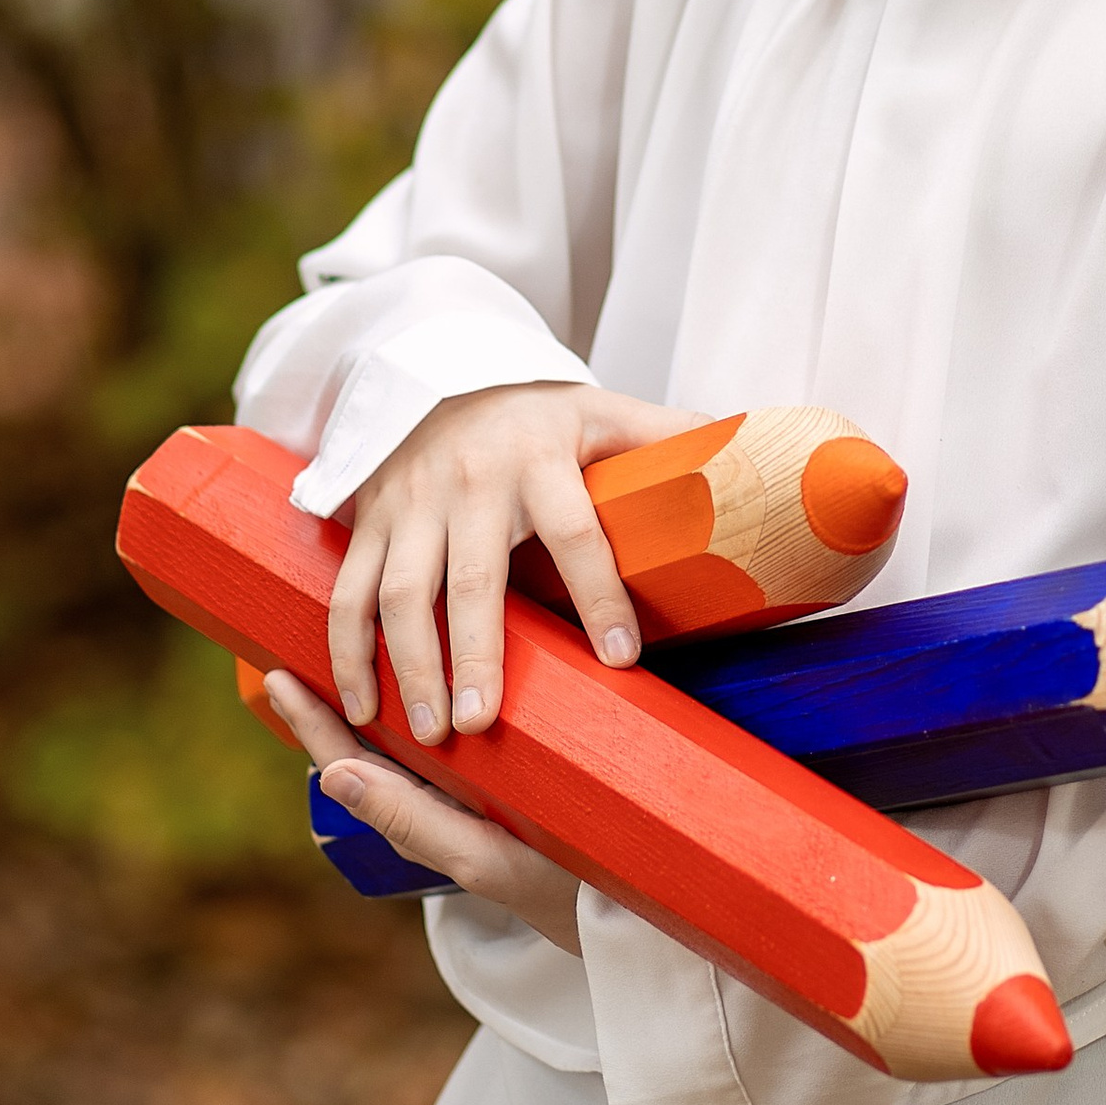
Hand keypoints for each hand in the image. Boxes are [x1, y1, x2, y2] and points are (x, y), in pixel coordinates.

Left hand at [267, 668, 583, 955]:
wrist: (627, 901)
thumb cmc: (549, 882)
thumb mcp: (474, 853)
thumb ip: (406, 818)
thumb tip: (331, 775)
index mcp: (418, 815)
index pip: (348, 761)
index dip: (311, 720)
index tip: (276, 675)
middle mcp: (435, 797)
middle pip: (369, 738)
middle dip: (338, 689)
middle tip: (302, 637)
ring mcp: (470, 784)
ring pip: (408, 730)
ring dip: (380, 685)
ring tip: (358, 637)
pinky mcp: (509, 770)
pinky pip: (454, 727)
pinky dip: (432, 693)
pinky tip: (438, 659)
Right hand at [333, 380, 690, 738]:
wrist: (440, 369)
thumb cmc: (540, 412)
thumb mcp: (606, 411)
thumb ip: (670, 438)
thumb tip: (758, 456)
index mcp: (540, 458)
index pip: (575, 531)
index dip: (599, 592)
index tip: (621, 660)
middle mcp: (469, 482)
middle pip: (471, 577)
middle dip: (477, 651)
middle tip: (485, 722)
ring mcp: (411, 504)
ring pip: (398, 592)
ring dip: (409, 666)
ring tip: (431, 735)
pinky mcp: (369, 521)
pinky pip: (347, 591)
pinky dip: (348, 652)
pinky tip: (364, 708)